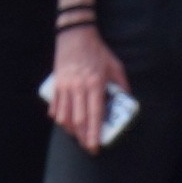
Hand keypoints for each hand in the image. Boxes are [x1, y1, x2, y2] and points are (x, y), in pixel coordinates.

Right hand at [44, 18, 122, 152]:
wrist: (75, 35)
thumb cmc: (97, 51)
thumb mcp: (115, 66)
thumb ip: (121, 84)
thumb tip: (126, 100)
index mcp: (95, 84)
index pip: (94, 115)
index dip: (94, 134)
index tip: (95, 147)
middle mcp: (78, 87)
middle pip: (78, 120)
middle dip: (83, 137)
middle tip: (88, 147)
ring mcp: (65, 86)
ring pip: (64, 116)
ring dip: (70, 130)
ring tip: (77, 136)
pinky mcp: (56, 83)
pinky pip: (55, 105)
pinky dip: (58, 117)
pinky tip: (63, 122)